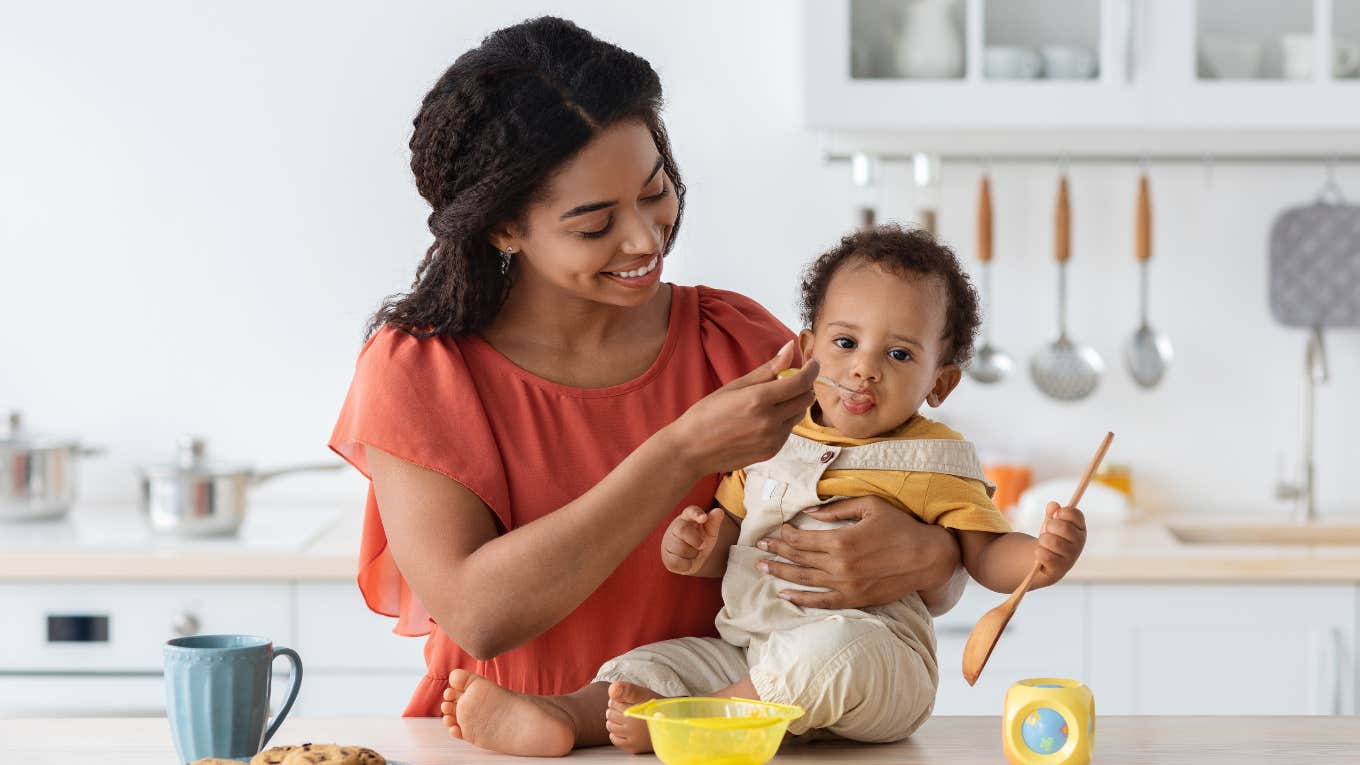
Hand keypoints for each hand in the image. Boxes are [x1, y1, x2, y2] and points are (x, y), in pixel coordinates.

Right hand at [661, 506, 725, 574]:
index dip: (696, 514)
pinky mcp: (667, 556)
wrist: (691, 558)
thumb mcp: (710, 531)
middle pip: (682, 530)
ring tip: (694, 553)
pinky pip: (676, 562)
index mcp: (688, 517)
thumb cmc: (700, 539)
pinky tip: (688, 562)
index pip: (690, 511)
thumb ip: (714, 522)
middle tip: (703, 546)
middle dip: (695, 540)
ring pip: (680, 548)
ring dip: (693, 554)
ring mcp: (669, 541)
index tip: (704, 518)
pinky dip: (686, 565)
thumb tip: (719, 512)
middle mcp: (676, 527)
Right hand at [662, 340, 817, 477]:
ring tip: (769, 403)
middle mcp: (770, 421)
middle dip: (803, 387)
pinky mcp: (772, 452)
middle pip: (806, 399)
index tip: (812, 363)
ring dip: (793, 405)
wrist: (691, 450)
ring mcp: (772, 439)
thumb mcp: (735, 386)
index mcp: (759, 400)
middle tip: (788, 381)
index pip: (801, 381)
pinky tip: (762, 420)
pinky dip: (783, 421)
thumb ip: (767, 369)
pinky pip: (788, 431)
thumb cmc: (706, 414)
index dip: (811, 370)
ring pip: (799, 415)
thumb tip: (790, 348)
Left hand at [753, 495, 959, 608]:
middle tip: (759, 548)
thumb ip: (837, 509)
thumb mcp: (870, 506)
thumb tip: (809, 512)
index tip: (774, 531)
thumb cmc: (901, 527)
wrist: (928, 558)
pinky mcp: (856, 599)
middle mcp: (840, 564)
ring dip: (781, 574)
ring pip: (805, 580)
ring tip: (763, 568)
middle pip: (799, 559)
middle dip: (777, 552)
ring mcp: (847, 585)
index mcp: (842, 540)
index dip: (785, 535)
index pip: (803, 539)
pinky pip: (822, 602)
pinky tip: (785, 596)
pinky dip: (801, 600)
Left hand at [1033, 501, 1085, 586]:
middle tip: (1047, 530)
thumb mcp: (1050, 523)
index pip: (1075, 514)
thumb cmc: (1051, 537)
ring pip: (1052, 541)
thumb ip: (1051, 513)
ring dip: (1043, 540)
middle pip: (1063, 526)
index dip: (1062, 512)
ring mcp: (1071, 556)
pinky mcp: (1060, 568)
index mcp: (1080, 528)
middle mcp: (1080, 542)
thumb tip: (1053, 505)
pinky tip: (1041, 553)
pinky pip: (1044, 555)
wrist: (1045, 561)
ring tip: (1044, 543)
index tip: (1055, 516)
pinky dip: (1038, 552)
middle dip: (1049, 526)